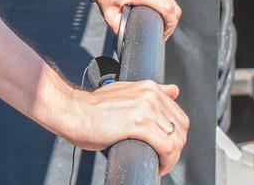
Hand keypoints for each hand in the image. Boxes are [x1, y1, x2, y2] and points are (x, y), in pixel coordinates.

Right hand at [63, 80, 189, 176]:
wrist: (73, 112)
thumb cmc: (93, 108)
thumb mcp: (125, 92)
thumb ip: (151, 91)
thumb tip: (173, 90)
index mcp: (149, 88)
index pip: (179, 117)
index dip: (176, 137)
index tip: (166, 147)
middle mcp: (150, 96)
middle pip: (181, 130)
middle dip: (176, 149)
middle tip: (163, 159)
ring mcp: (146, 109)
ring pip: (176, 140)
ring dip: (171, 158)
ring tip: (160, 164)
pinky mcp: (139, 124)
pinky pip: (166, 148)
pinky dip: (166, 162)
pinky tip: (157, 166)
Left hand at [93, 0, 180, 40]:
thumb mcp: (109, 15)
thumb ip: (119, 29)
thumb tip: (129, 39)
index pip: (167, 8)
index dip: (170, 24)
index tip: (163, 33)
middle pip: (172, 6)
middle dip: (171, 23)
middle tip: (162, 32)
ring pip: (172, 1)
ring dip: (171, 15)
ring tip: (162, 24)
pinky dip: (168, 6)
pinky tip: (161, 13)